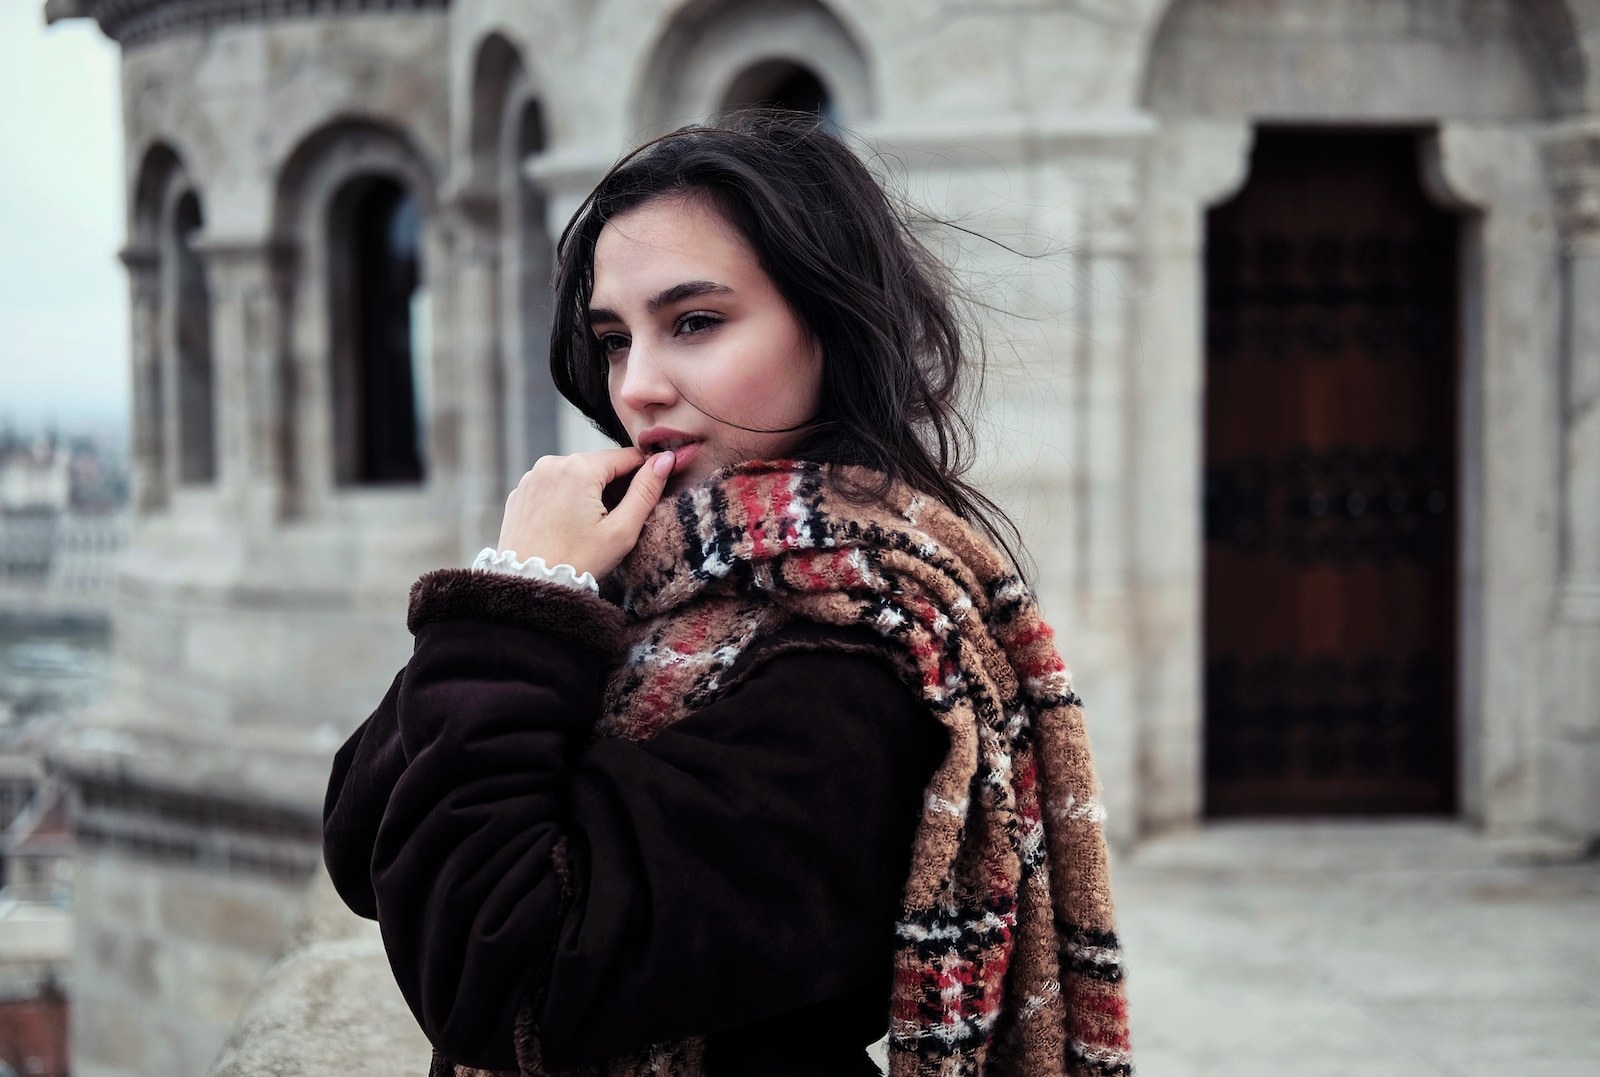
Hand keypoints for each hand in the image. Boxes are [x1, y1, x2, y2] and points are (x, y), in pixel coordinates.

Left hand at [496, 447, 674, 579]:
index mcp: (580, 468)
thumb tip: (666, 459)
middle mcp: (552, 463)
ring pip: (576, 474)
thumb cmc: (578, 562)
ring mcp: (532, 477)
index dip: (642, 475)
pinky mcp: (520, 492)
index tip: (644, 499)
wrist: (530, 586)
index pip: (626, 456)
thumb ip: (646, 491)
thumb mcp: (621, 531)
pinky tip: (568, 526)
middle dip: (613, 485)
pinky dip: (565, 498)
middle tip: (616, 521)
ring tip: (591, 526)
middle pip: (599, 464)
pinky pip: (553, 485)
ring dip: (590, 491)